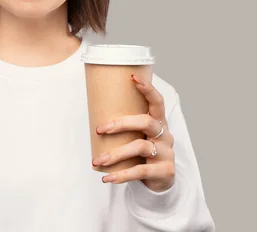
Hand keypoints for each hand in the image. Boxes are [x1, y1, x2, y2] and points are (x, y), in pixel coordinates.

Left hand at [92, 74, 174, 191]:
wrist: (159, 180)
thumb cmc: (142, 152)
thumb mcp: (136, 136)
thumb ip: (123, 125)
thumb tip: (90, 111)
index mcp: (159, 122)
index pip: (157, 101)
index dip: (147, 89)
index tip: (132, 77)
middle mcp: (165, 135)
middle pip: (146, 122)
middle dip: (121, 124)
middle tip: (100, 129)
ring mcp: (166, 153)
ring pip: (140, 147)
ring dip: (116, 154)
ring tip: (98, 161)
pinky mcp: (164, 171)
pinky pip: (140, 171)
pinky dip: (121, 175)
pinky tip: (107, 178)